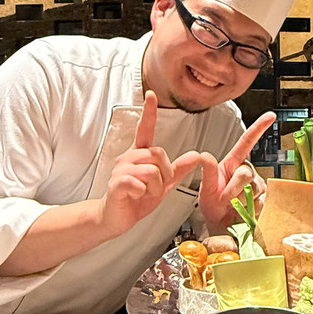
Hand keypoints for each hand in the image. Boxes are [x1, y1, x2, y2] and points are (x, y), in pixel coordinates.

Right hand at [99, 91, 201, 237]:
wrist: (116, 218)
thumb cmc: (136, 199)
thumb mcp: (163, 183)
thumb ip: (178, 169)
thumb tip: (196, 155)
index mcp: (139, 154)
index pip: (144, 129)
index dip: (148, 112)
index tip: (151, 95)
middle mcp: (129, 157)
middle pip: (158, 153)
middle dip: (164, 174)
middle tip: (156, 187)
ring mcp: (121, 169)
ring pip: (151, 170)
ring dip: (155, 187)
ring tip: (145, 193)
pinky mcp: (117, 182)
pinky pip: (139, 182)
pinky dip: (144, 193)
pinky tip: (136, 196)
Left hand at [198, 111, 275, 231]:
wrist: (221, 225)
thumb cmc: (213, 204)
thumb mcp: (206, 188)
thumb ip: (208, 172)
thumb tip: (203, 155)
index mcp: (233, 163)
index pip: (247, 142)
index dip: (259, 128)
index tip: (270, 116)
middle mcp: (247, 171)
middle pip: (246, 172)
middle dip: (234, 187)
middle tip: (225, 198)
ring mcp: (256, 186)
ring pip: (254, 189)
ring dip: (241, 201)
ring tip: (232, 206)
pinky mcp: (264, 200)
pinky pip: (261, 202)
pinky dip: (251, 209)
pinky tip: (245, 211)